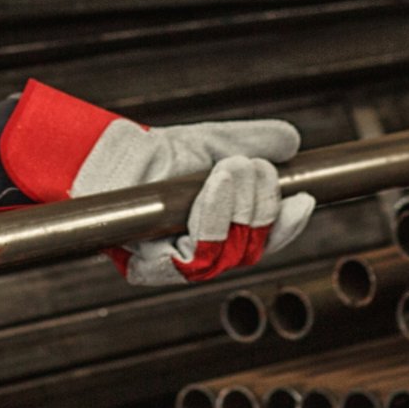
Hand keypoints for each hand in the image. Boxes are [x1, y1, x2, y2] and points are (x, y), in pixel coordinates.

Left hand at [0, 81, 314, 286]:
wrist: (104, 151)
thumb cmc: (151, 153)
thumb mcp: (211, 143)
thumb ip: (253, 143)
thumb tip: (292, 143)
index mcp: (216, 234)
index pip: (262, 242)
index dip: (286, 226)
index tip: (304, 199)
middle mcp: (196, 257)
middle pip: (250, 251)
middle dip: (261, 204)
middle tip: (251, 166)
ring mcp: (172, 264)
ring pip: (226, 255)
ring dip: (239, 207)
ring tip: (233, 168)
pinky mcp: (148, 262)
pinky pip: (193, 255)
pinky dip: (211, 217)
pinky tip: (215, 184)